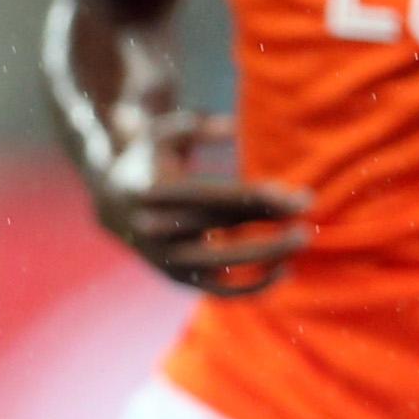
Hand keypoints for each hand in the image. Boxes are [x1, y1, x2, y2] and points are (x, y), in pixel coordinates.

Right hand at [91, 108, 313, 297]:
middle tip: (307, 217)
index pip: (216, 197)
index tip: (297, 197)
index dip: (258, 198)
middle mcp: (156, 230)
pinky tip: (283, 272)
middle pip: (222, 227)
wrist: (111, 206)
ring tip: (300, 241)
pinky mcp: (175, 278)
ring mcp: (165, 258)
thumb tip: (232, 127)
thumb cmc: (149, 160)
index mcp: (154, 192)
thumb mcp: (163, 133)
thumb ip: (198, 127)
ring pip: (221, 265)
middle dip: (268, 224)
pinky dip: (250, 288)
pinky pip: (217, 291)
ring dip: (264, 257)